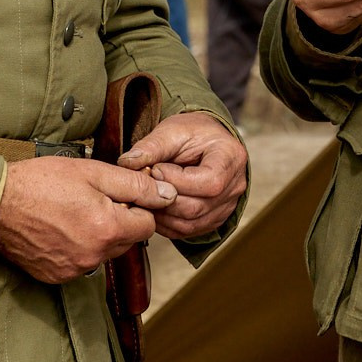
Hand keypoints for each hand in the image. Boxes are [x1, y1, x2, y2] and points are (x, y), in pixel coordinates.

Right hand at [0, 157, 175, 283]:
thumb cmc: (42, 182)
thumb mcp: (93, 172)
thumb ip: (135, 184)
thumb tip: (167, 194)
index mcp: (108, 229)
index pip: (148, 224)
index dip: (136, 205)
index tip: (117, 193)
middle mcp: (94, 256)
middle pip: (127, 240)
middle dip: (118, 220)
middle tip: (91, 199)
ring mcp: (74, 270)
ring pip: (104, 252)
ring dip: (98, 235)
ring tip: (72, 212)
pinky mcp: (56, 276)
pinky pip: (81, 263)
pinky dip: (77, 248)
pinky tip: (59, 229)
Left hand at [118, 112, 247, 240]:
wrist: (205, 142)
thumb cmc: (192, 133)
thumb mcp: (172, 131)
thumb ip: (151, 147)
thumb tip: (127, 163)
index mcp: (231, 158)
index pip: (209, 182)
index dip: (177, 180)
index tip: (155, 169)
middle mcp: (235, 186)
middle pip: (197, 207)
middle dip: (164, 200)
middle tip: (144, 186)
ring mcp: (226, 206)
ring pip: (190, 223)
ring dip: (161, 214)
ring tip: (145, 197)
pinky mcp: (213, 219)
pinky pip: (188, 231)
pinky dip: (166, 224)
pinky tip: (153, 208)